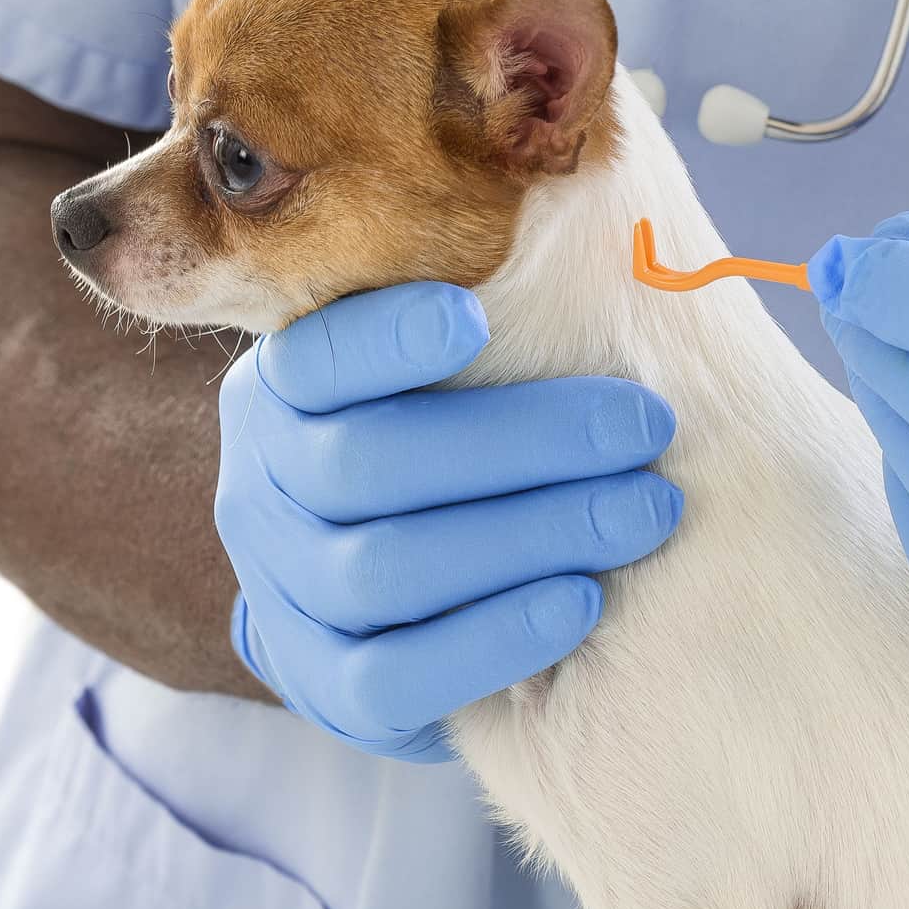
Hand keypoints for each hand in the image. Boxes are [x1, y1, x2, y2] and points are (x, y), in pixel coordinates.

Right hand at [215, 282, 680, 758]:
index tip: (475, 316)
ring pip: (385, 569)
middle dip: (525, 440)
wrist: (417, 606)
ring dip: (532, 535)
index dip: (381, 340)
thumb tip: (622, 222)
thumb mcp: (461, 375)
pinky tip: (580, 603)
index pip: (313, 361)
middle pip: (367, 463)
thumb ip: (502, 318)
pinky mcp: (320, 686)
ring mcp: (283, 593)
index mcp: (285, 392)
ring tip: (643, 513)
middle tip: (648, 425)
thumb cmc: (467, 450)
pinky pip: (393, 677)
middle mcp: (260, 487)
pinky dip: (492, 639)